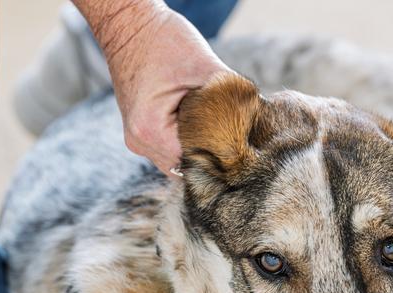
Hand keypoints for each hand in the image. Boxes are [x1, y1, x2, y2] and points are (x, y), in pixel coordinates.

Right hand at [74, 1, 233, 175]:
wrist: (129, 25)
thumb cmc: (164, 40)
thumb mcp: (206, 68)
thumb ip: (233, 98)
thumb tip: (262, 119)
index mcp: (151, 131)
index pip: (196, 160)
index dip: (222, 154)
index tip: (245, 146)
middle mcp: (140, 142)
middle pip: (186, 167)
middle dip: (212, 153)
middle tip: (240, 139)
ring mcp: (137, 139)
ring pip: (178, 161)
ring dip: (199, 147)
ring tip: (221, 130)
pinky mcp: (141, 131)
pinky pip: (170, 148)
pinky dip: (187, 140)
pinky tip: (203, 124)